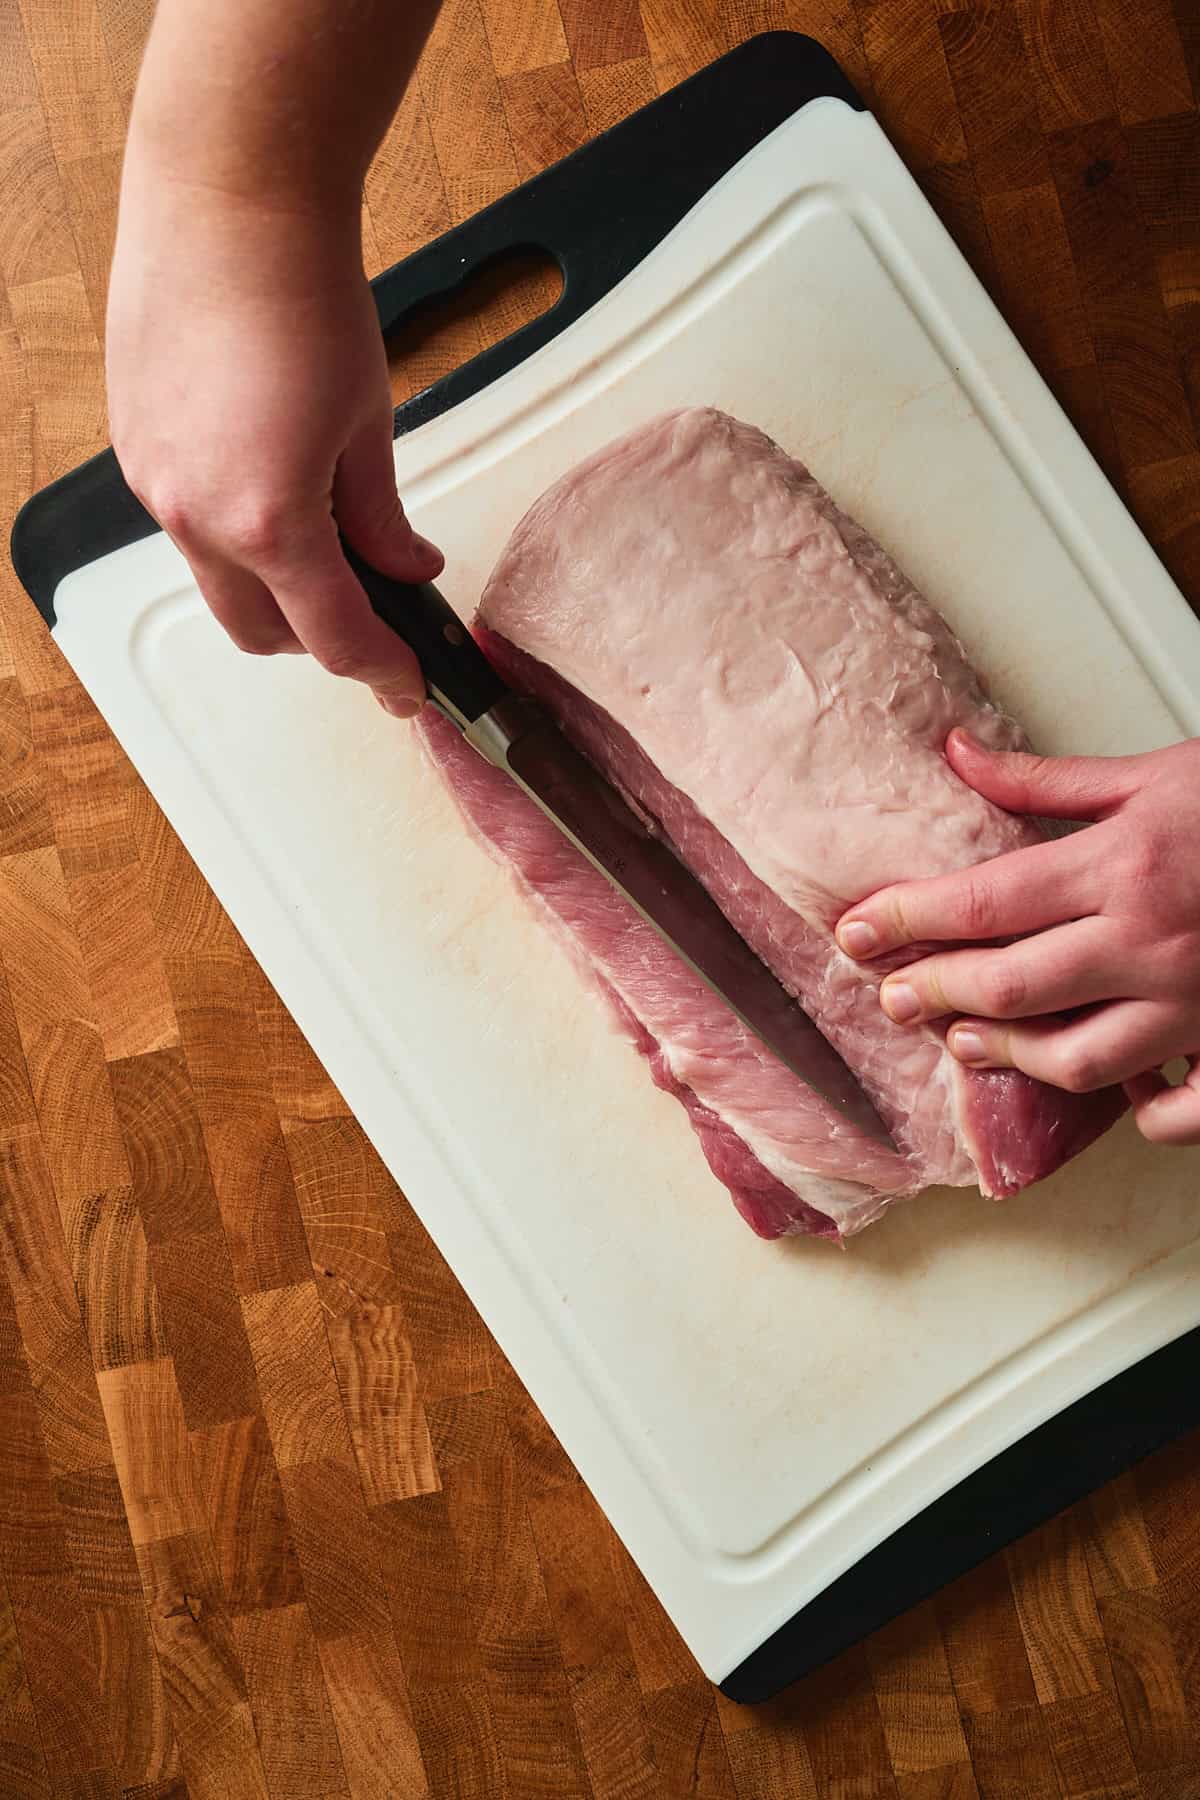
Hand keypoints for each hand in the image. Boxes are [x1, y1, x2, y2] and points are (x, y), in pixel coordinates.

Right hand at [106, 162, 440, 716]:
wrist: (227, 204)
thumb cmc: (302, 295)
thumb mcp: (369, 426)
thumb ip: (384, 518)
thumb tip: (407, 569)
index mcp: (270, 522)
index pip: (335, 638)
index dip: (383, 672)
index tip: (410, 685)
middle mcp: (196, 517)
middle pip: (262, 634)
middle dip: (322, 642)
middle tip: (375, 619)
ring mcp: (154, 485)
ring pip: (218, 584)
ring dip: (273, 590)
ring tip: (327, 543)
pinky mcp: (134, 450)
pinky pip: (186, 527)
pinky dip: (234, 536)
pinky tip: (272, 488)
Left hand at [835, 729, 1199, 1145]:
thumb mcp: (1152, 774)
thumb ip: (1046, 780)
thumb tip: (956, 752)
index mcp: (1118, 867)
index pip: (980, 904)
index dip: (904, 921)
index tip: (853, 932)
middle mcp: (1147, 942)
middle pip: (1009, 987)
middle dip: (935, 994)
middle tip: (892, 997)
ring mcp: (1193, 1003)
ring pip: (1076, 1059)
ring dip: (1010, 1056)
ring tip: (967, 1043)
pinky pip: (1178, 1109)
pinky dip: (1141, 1116)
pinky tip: (1112, 1104)